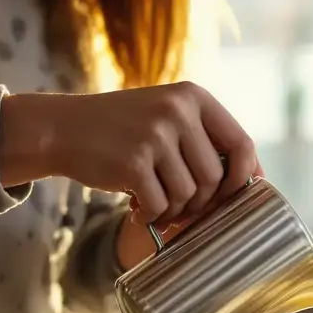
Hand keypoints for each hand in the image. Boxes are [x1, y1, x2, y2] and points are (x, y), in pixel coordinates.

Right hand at [0, 82, 262, 226]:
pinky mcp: (134, 162)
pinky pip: (161, 205)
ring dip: (174, 210)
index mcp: (194, 97)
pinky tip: (137, 209)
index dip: (245, 177)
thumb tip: (252, 181)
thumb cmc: (121, 131)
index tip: (237, 197)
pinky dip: (151, 216)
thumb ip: (204, 140)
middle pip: (215, 178)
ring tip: (154, 203)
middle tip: (179, 207)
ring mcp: (156, 135)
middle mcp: (178, 111)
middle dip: (200, 202)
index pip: (242, 144)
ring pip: (189, 195)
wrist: (61, 128)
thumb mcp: (166, 116)